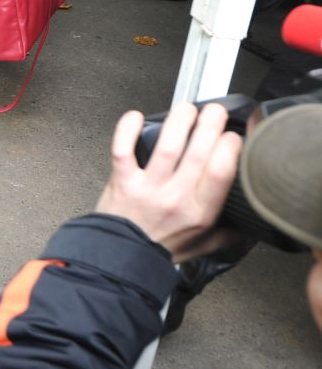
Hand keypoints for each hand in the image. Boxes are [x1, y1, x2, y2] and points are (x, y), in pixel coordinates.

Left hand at [95, 103, 241, 260]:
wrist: (120, 259)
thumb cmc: (158, 251)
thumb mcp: (202, 246)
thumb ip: (226, 233)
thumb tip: (247, 223)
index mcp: (200, 211)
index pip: (222, 172)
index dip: (230, 148)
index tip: (233, 137)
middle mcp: (176, 197)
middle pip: (198, 152)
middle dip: (210, 125)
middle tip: (215, 112)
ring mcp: (147, 188)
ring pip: (167, 146)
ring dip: (179, 122)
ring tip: (188, 108)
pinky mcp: (122, 182)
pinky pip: (123, 150)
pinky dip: (126, 130)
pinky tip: (135, 116)